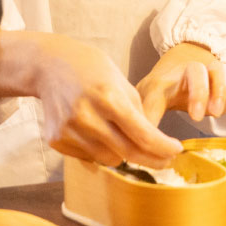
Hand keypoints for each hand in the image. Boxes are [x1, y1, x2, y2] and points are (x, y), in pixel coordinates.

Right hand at [0, 32, 182, 168]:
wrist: (49, 65)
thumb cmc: (90, 69)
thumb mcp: (120, 82)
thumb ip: (137, 112)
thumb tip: (155, 144)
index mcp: (108, 97)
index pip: (143, 135)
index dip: (163, 148)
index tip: (176, 151)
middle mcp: (87, 116)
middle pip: (129, 153)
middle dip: (152, 158)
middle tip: (165, 160)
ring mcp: (69, 130)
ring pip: (109, 159)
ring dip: (122, 153)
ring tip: (121, 135)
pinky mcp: (56, 139)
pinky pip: (88, 158)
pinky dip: (98, 151)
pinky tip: (95, 132)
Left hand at [136, 42, 225, 126]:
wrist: (177, 66)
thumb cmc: (162, 89)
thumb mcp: (148, 102)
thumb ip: (146, 122)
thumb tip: (138, 150)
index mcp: (164, 80)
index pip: (161, 87)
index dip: (161, 108)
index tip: (184, 120)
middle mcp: (188, 72)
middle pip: (195, 71)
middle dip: (199, 92)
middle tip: (199, 116)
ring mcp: (208, 72)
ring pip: (218, 70)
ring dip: (219, 90)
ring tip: (216, 113)